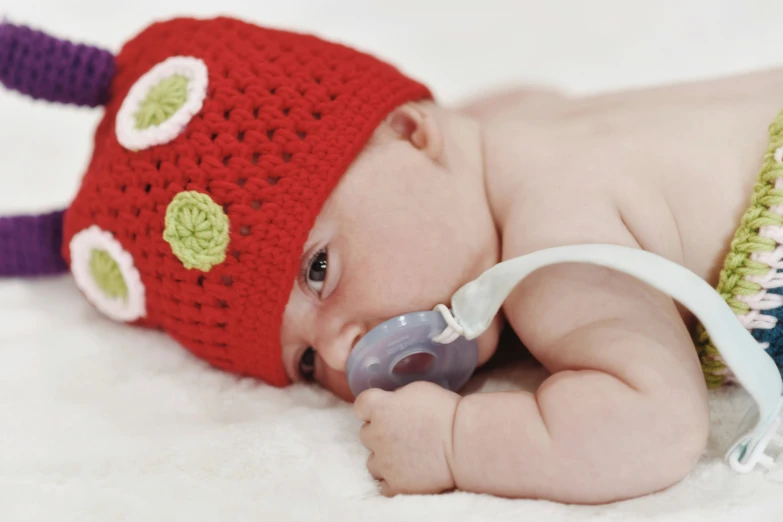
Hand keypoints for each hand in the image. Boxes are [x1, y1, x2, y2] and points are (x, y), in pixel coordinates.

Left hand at [353, 381, 460, 495]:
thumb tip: (392, 403)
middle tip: (402, 433)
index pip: (360, 406)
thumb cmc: (446, 411)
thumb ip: (397, 397)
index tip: (380, 410)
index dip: (370, 408)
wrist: (463, 443)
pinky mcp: (396, 484)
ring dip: (384, 458)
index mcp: (380, 408)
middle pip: (366, 434)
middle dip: (380, 433)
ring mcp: (384, 462)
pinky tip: (406, 475)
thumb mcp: (418, 389)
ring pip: (372, 462)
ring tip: (405, 456)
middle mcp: (376, 435)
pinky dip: (392, 481)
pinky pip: (383, 486)